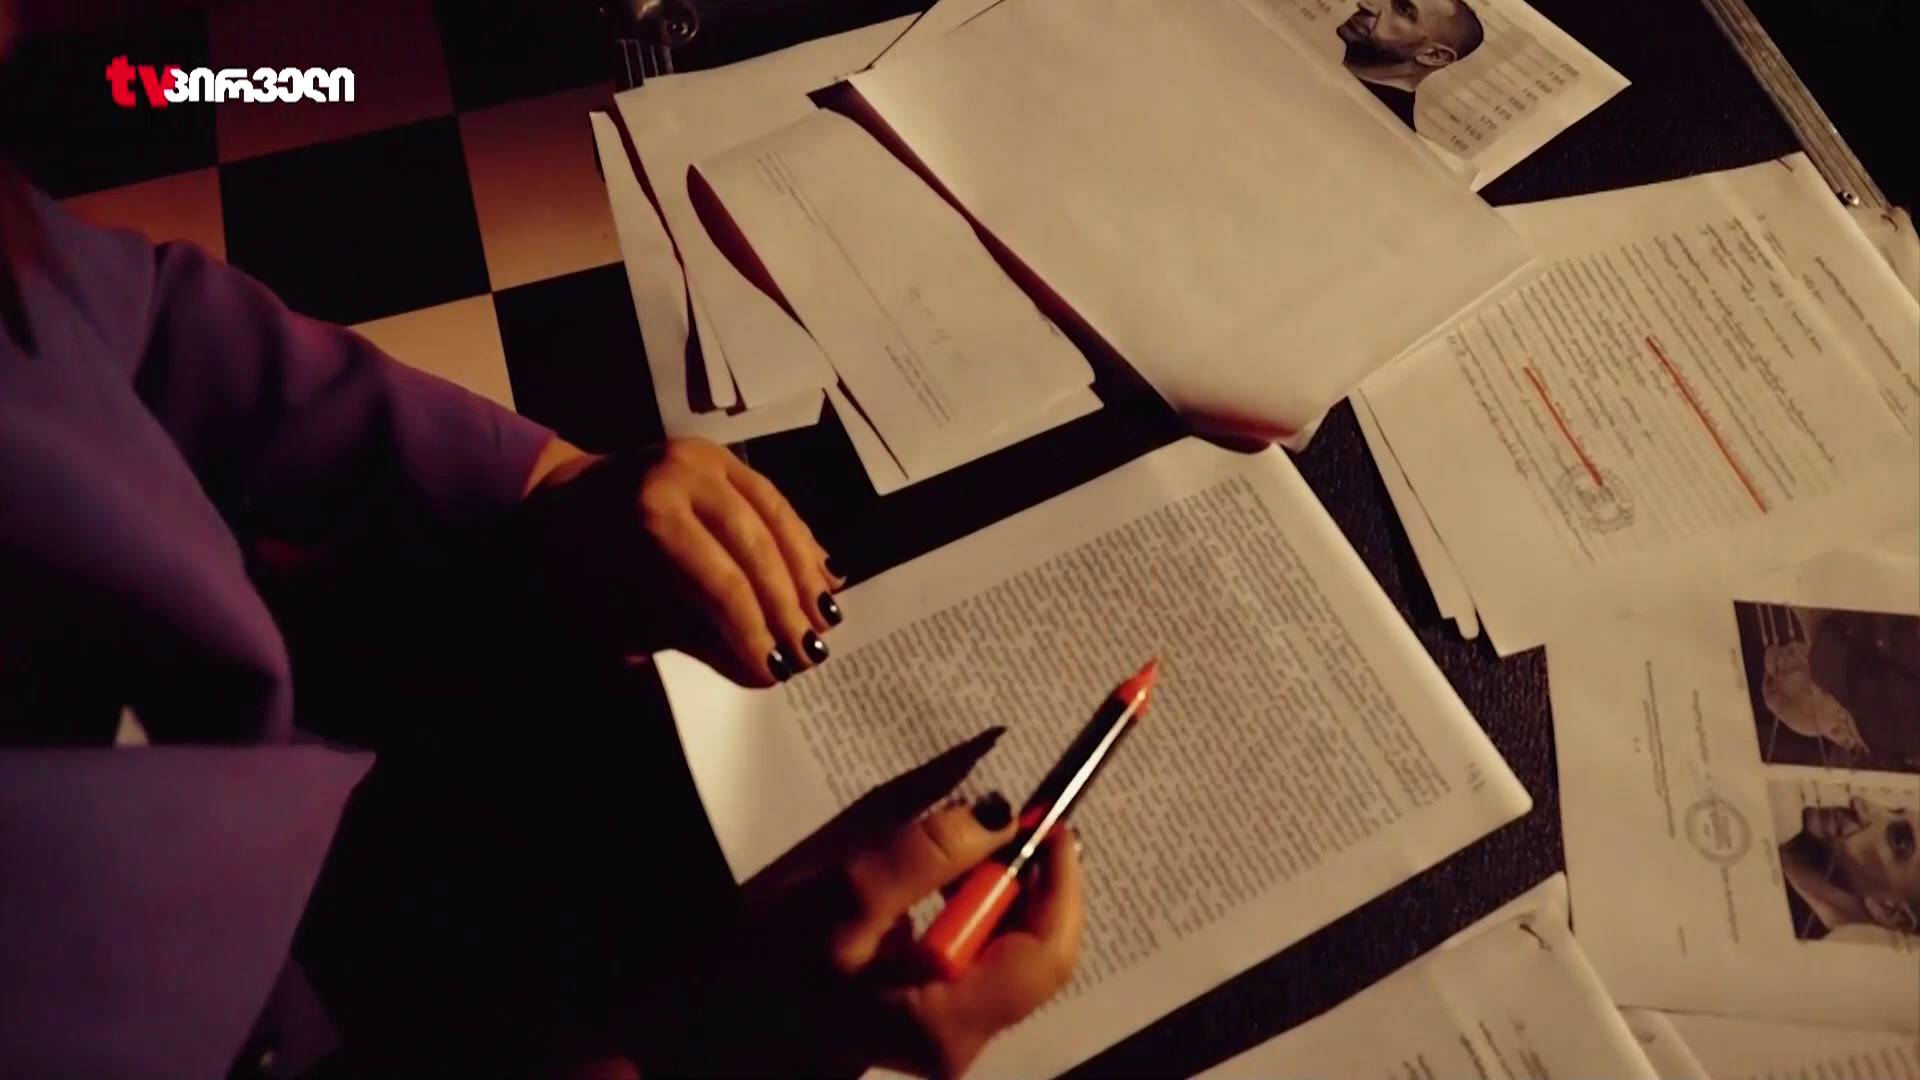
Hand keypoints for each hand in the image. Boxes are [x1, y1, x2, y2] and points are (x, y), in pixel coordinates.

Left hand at [523, 437, 844, 685]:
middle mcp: (683, 472)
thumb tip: (761, 670)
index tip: (777, 672)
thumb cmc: (573, 571)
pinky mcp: (721, 456)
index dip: (752, 630)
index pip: (719, 580)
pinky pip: (772, 499)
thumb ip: (689, 641)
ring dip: (804, 573)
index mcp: (648, 512)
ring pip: (775, 516)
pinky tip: (822, 576)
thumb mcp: (616, 618)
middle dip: (787, 606)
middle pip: (755, 546)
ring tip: (829, 621)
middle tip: (814, 653)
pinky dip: (799, 539)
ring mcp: (707, 456)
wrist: (549, 503)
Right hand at [725, 796, 1083, 1077]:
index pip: (1046, 954)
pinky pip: (977, 953)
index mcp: (946, 1023)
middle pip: (1035, 950)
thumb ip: (926, 851)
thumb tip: (998, 814)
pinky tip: (933, 878)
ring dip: (994, 888)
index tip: (1048, 819)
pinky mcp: (930, 1013)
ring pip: (1008, 949)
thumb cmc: (765, 965)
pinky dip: (968, 906)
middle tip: (1004, 819)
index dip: (1060, 881)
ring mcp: (946, 1031)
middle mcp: (959, 1040)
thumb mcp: (844, 893)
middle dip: (1025, 878)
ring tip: (957, 845)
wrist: (716, 1013)